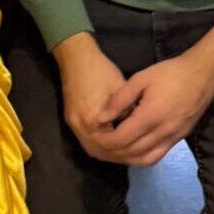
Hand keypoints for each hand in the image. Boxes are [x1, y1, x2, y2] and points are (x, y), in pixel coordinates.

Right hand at [52, 34, 128, 161]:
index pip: (111, 144)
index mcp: (93, 118)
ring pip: (92, 149)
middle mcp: (80, 126)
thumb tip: (140, 126)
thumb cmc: (101, 71)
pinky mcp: (71, 121)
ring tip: (127, 153)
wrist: (76, 59)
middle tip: (137, 154)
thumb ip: (129, 111)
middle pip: (100, 151)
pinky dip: (100, 147)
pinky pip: (85, 142)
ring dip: (109, 154)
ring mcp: (73, 125)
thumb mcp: (121, 89)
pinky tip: (113, 146)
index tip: (143, 146)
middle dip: (119, 155)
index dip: (127, 147)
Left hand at [93, 52, 213, 166]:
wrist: (203, 75)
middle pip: (131, 152)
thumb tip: (100, 118)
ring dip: (126, 157)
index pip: (121, 139)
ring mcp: (173, 138)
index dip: (104, 141)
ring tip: (112, 150)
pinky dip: (141, 157)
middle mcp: (163, 132)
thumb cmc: (170, 73)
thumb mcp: (141, 78)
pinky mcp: (179, 139)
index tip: (93, 136)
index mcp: (151, 116)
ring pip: (145, 158)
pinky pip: (157, 156)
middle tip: (98, 145)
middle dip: (112, 151)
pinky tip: (132, 150)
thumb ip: (119, 99)